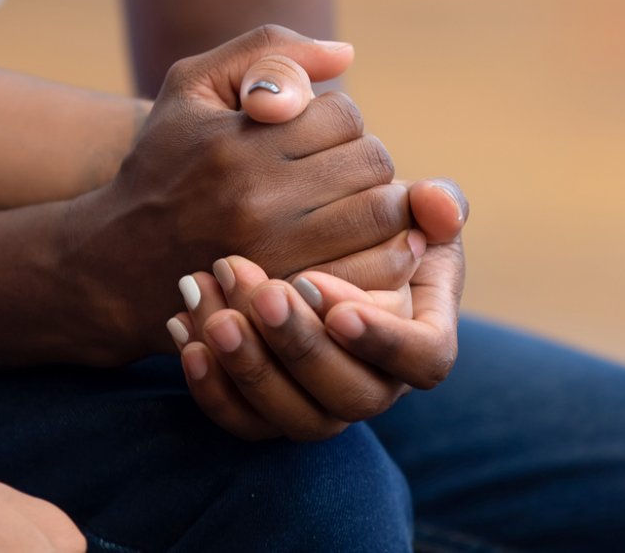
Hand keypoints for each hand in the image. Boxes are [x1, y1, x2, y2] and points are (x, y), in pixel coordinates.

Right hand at [63, 26, 414, 363]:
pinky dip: (381, 254)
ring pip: (380, 213)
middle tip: (332, 174)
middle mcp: (258, 199)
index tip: (309, 138)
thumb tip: (347, 54)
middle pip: (370, 162)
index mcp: (236, 142)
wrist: (116, 265)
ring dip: (375, 205)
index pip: (343, 115)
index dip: (335, 121)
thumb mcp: (192, 88)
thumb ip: (267, 53)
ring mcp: (278, 255)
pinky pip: (377, 268)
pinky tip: (354, 245)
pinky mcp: (292, 298)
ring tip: (346, 207)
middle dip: (360, 162)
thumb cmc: (161, 165)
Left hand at [167, 178, 466, 440]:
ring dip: (252, 367)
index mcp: (422, 337)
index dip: (382, 335)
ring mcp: (323, 405)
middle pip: (352, 396)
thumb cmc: (372, 225)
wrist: (303, 245)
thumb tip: (439, 206)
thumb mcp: (407, 208)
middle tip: (264, 292)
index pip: (424, 359)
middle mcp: (377, 384)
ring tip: (216, 313)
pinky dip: (212, 387)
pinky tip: (185, 330)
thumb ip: (434, 201)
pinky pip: (244, 422)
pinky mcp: (271, 413)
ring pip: (295, 418)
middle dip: (303, 346)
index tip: (325, 292)